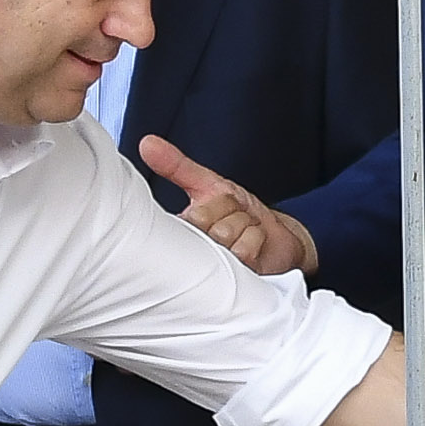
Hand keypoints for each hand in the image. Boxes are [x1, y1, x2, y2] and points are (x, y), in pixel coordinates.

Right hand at [140, 137, 316, 279]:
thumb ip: (178, 166)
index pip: (183, 217)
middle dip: (228, 211)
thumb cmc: (240, 214)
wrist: (277, 240)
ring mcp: (211, 274)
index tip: (216, 209)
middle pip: (204, 222)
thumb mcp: (209, 184)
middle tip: (233, 218)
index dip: (208, 206)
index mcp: (178, 233)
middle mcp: (189, 258)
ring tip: (244, 231)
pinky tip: (254, 244)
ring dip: (244, 225)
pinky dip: (255, 239)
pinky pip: (242, 250)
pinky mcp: (232, 282)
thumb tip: (148, 143)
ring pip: (224, 235)